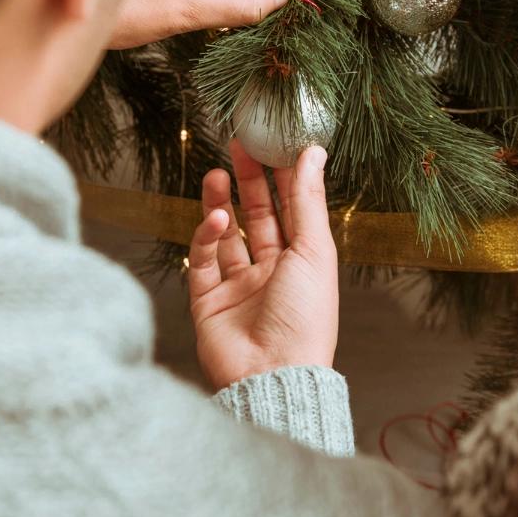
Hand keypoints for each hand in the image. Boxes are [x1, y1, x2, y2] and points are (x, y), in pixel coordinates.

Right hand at [187, 140, 338, 389]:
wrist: (273, 374)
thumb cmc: (305, 318)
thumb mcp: (314, 250)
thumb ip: (307, 200)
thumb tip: (314, 151)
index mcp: (303, 263)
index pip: (291, 209)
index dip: (282, 176)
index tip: (272, 142)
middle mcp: (271, 272)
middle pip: (257, 217)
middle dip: (249, 181)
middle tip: (239, 145)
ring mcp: (238, 287)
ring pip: (226, 235)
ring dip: (221, 203)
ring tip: (217, 173)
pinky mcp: (208, 301)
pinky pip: (203, 260)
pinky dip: (207, 236)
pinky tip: (216, 220)